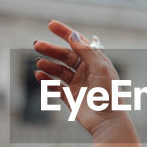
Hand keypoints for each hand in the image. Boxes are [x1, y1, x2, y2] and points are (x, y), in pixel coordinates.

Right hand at [32, 19, 123, 135]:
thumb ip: (86, 51)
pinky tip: (39, 76)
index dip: (65, 32)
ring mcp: (78, 84)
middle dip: (51, 50)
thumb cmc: (109, 94)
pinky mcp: (70, 97)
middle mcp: (86, 71)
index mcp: (95, 61)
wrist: (107, 121)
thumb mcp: (100, 68)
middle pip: (65, 55)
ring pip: (59, 70)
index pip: (78, 42)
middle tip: (37, 45)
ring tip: (39, 63)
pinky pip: (55, 86)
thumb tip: (73, 34)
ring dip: (48, 65)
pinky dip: (46, 81)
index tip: (50, 24)